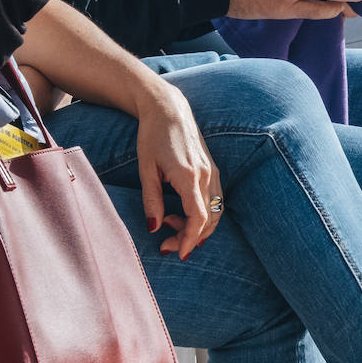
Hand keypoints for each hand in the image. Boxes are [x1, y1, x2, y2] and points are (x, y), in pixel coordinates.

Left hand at [132, 81, 221, 260]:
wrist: (169, 109)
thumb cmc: (153, 136)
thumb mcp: (146, 169)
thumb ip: (152, 200)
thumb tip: (154, 228)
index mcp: (189, 177)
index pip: (198, 218)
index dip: (189, 239)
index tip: (179, 253)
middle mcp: (206, 177)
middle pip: (209, 220)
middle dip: (190, 237)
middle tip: (168, 245)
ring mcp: (213, 173)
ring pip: (215, 212)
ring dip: (197, 227)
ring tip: (172, 227)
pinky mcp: (213, 171)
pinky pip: (215, 201)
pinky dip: (203, 215)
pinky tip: (184, 215)